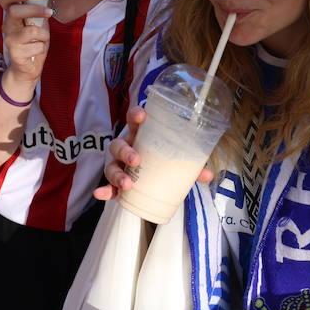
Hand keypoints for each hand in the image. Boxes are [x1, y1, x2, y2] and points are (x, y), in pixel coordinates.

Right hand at [0, 0, 51, 86]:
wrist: (26, 69)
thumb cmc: (33, 43)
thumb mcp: (36, 25)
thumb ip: (37, 13)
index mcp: (12, 16)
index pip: (4, 0)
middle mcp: (7, 26)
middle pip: (15, 11)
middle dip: (35, 10)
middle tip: (48, 13)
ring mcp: (10, 40)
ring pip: (31, 31)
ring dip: (44, 35)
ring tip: (41, 40)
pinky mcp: (15, 53)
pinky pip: (37, 46)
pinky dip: (42, 48)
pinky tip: (36, 52)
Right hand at [92, 107, 212, 201]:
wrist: (153, 179)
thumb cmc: (163, 161)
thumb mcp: (176, 161)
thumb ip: (191, 167)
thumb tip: (209, 175)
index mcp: (140, 135)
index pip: (134, 119)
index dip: (135, 115)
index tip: (142, 117)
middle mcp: (126, 147)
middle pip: (119, 143)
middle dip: (126, 150)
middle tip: (137, 160)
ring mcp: (118, 165)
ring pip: (111, 165)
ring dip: (116, 174)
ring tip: (127, 184)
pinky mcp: (114, 183)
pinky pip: (106, 186)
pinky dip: (103, 191)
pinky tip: (100, 194)